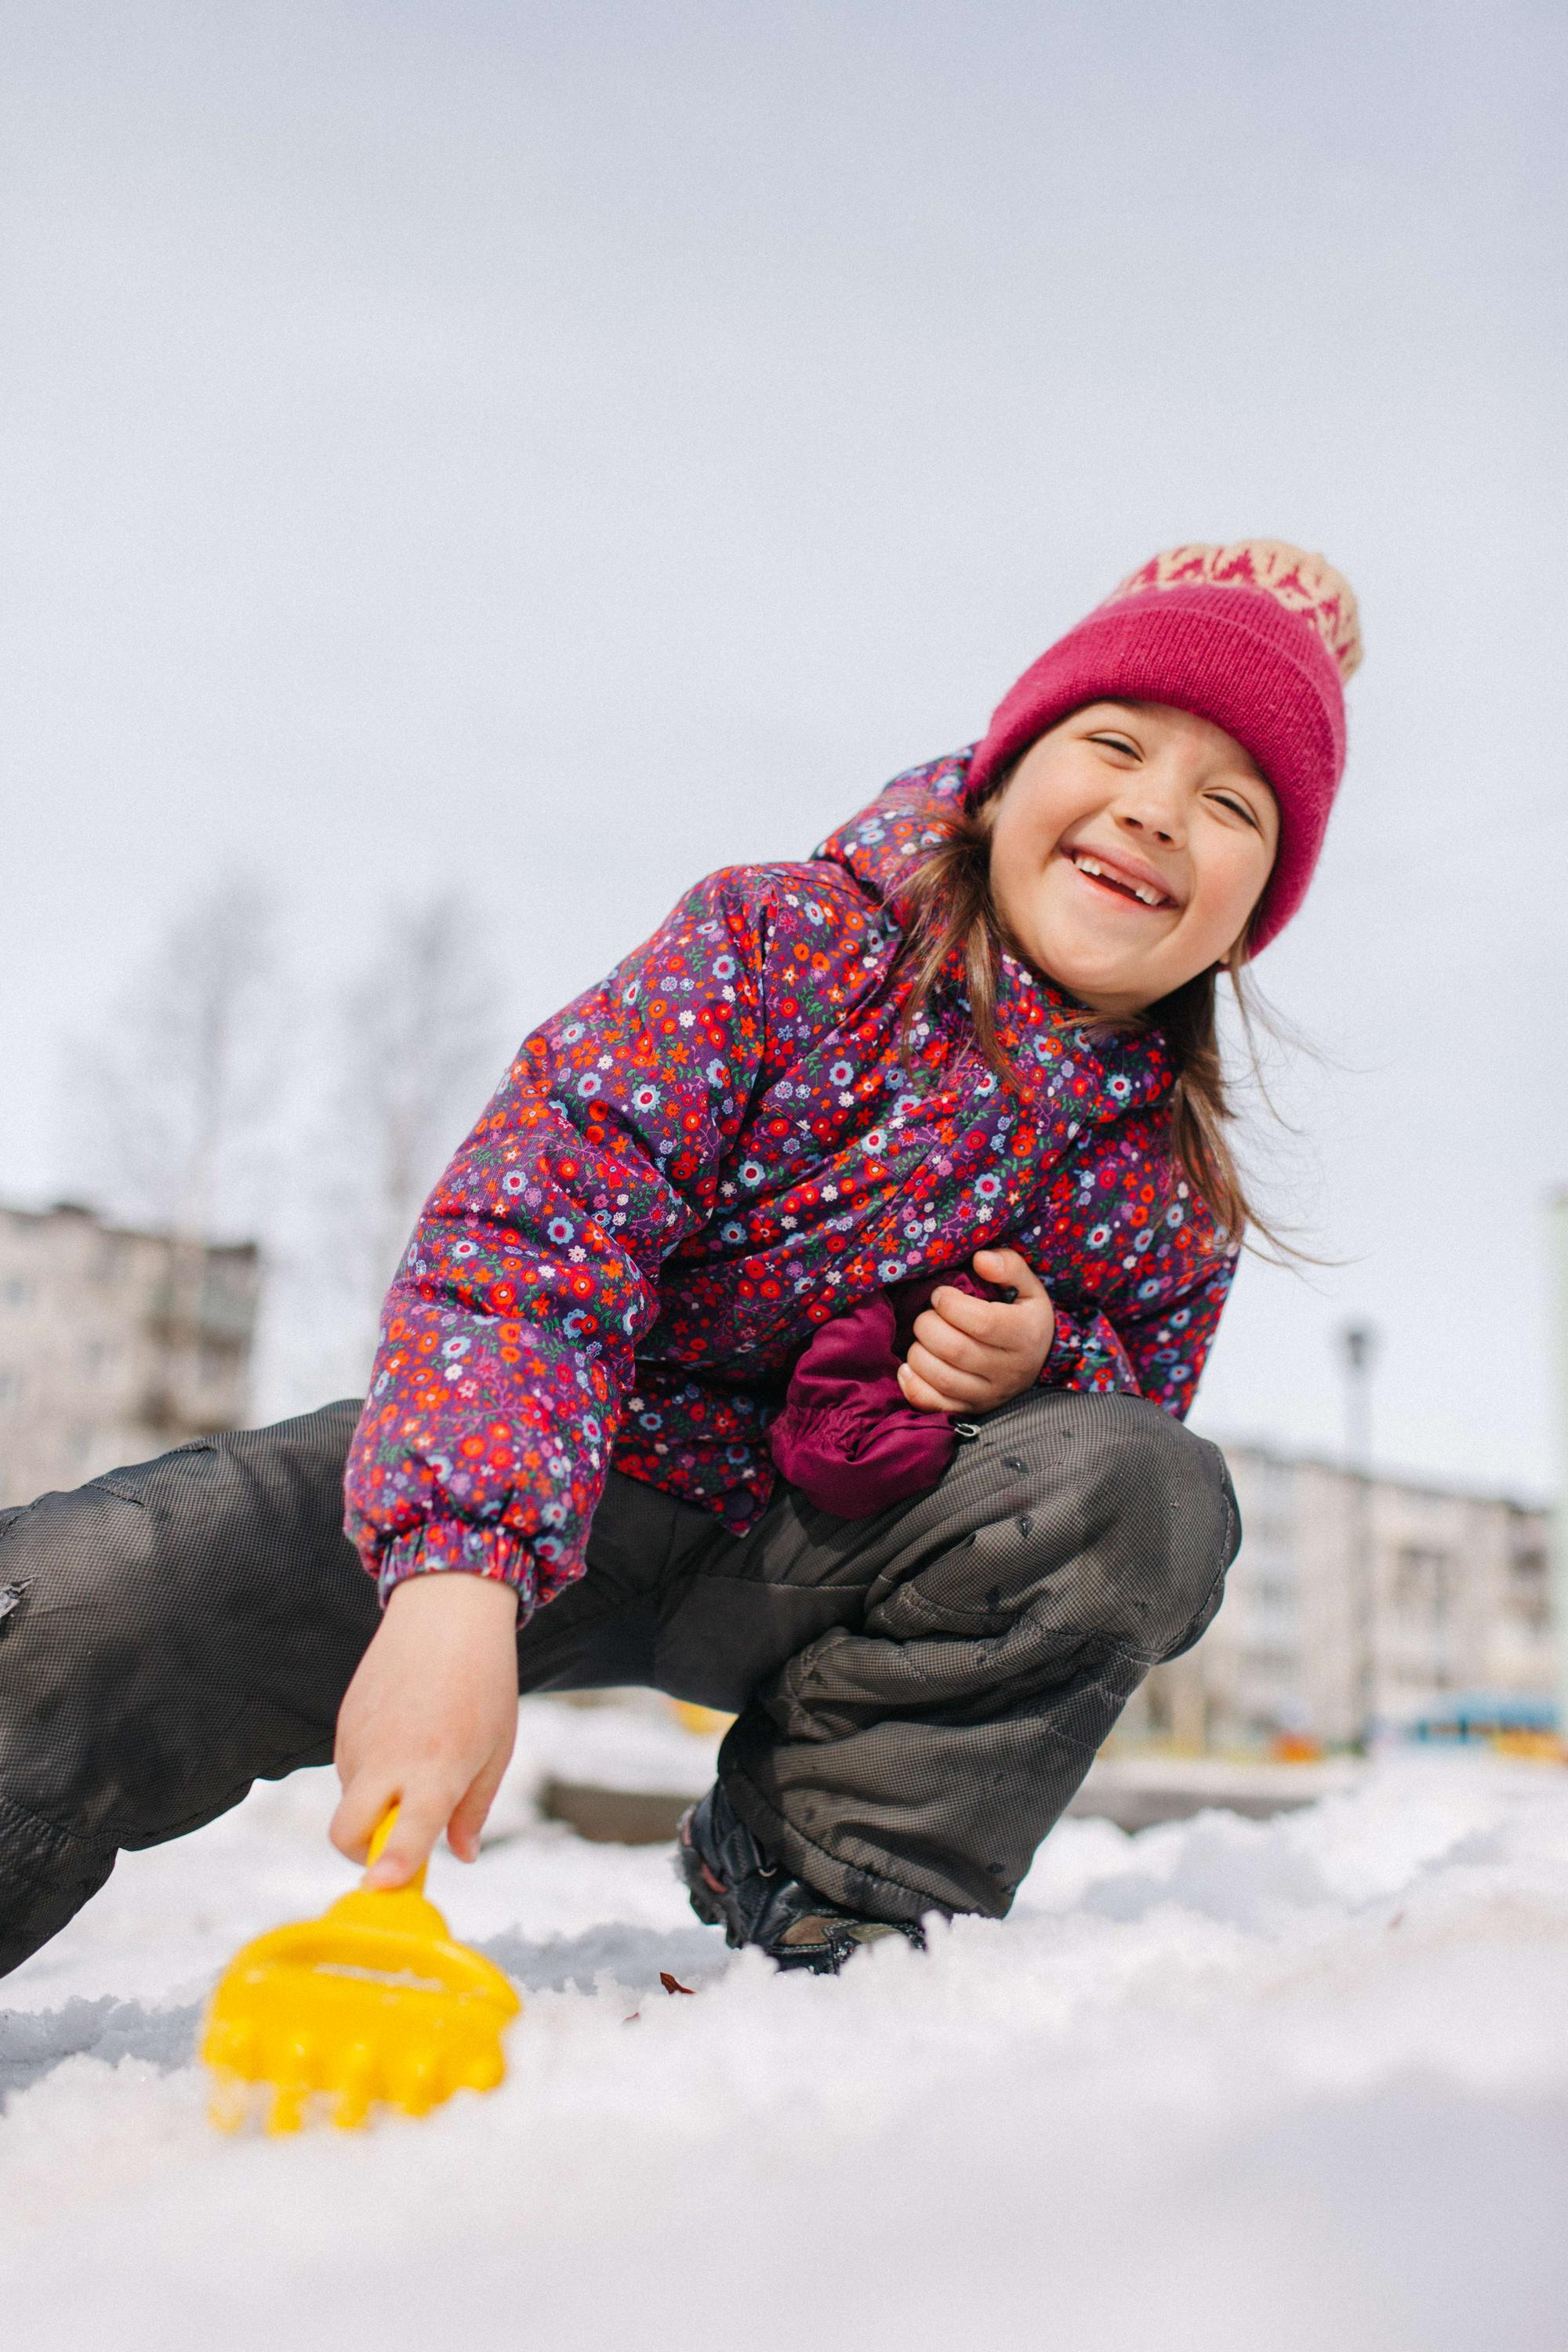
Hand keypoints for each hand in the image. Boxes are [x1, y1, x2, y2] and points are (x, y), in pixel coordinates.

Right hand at [331, 1571, 520, 1887]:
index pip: (405, 1832)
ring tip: (420, 1755)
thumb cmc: (484, 1682)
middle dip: (361, 1854)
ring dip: (374, 1803)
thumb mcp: (496, 1749)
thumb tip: (461, 1855)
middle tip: (396, 1842)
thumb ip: (474, 1809)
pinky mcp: (344, 1719)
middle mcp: (388, 1759)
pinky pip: (349, 1766)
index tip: (379, 1888)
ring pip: (349, 1799)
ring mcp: (358, 1739)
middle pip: (345, 1834)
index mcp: (436, 1769)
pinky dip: (370, 1770)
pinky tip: (404, 1732)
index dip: (389, 1868)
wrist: (449, 1608)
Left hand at [897, 1247, 1055, 1415]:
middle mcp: (1009, 1370)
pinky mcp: (970, 1410)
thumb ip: (1009, 1266)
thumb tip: (980, 1259)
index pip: (982, 1323)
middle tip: (927, 1315)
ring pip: (941, 1377)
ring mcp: (988, 1395)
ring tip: (923, 1337)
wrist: (1036, 1363)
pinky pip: (933, 1404)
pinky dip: (913, 1384)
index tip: (940, 1294)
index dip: (950, 1304)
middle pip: (955, 1349)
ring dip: (918, 1352)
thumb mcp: (1029, 1288)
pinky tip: (910, 1366)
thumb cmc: (1024, 1317)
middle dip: (928, 1325)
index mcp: (1025, 1335)